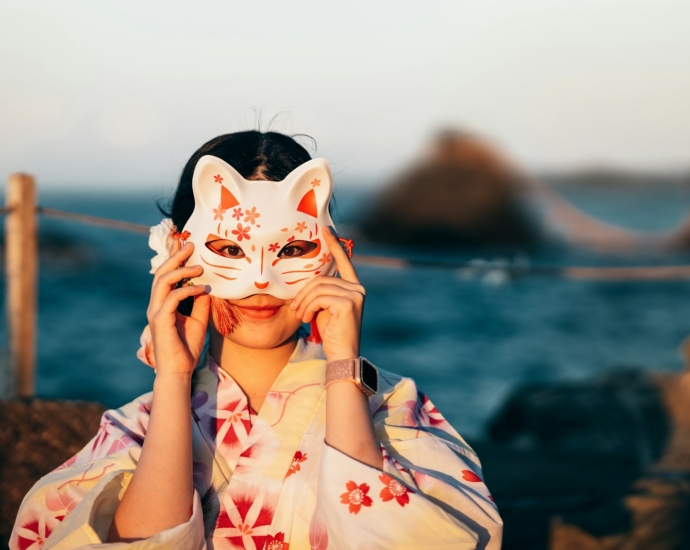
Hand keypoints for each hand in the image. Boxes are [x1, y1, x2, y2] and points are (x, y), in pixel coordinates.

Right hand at [146, 240, 210, 378]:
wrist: (179, 371)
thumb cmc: (186, 347)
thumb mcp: (198, 320)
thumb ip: (200, 303)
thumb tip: (207, 287)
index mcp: (163, 304)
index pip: (166, 276)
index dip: (173, 259)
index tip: (184, 244)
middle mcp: (156, 305)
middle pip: (161, 274)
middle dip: (175, 257)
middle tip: (191, 244)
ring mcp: (156, 312)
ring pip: (162, 282)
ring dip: (181, 271)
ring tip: (199, 267)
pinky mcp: (160, 321)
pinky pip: (172, 299)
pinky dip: (187, 291)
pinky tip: (202, 289)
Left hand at [290, 226, 363, 361]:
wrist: (341, 354)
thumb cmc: (330, 332)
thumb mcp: (324, 307)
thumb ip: (321, 290)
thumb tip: (308, 278)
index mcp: (353, 286)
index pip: (343, 261)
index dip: (334, 245)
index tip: (325, 229)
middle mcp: (358, 288)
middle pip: (321, 278)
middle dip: (304, 293)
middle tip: (296, 308)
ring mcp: (355, 294)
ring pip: (318, 288)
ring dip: (304, 302)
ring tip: (301, 315)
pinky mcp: (349, 303)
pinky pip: (319, 297)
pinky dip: (309, 308)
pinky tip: (308, 319)